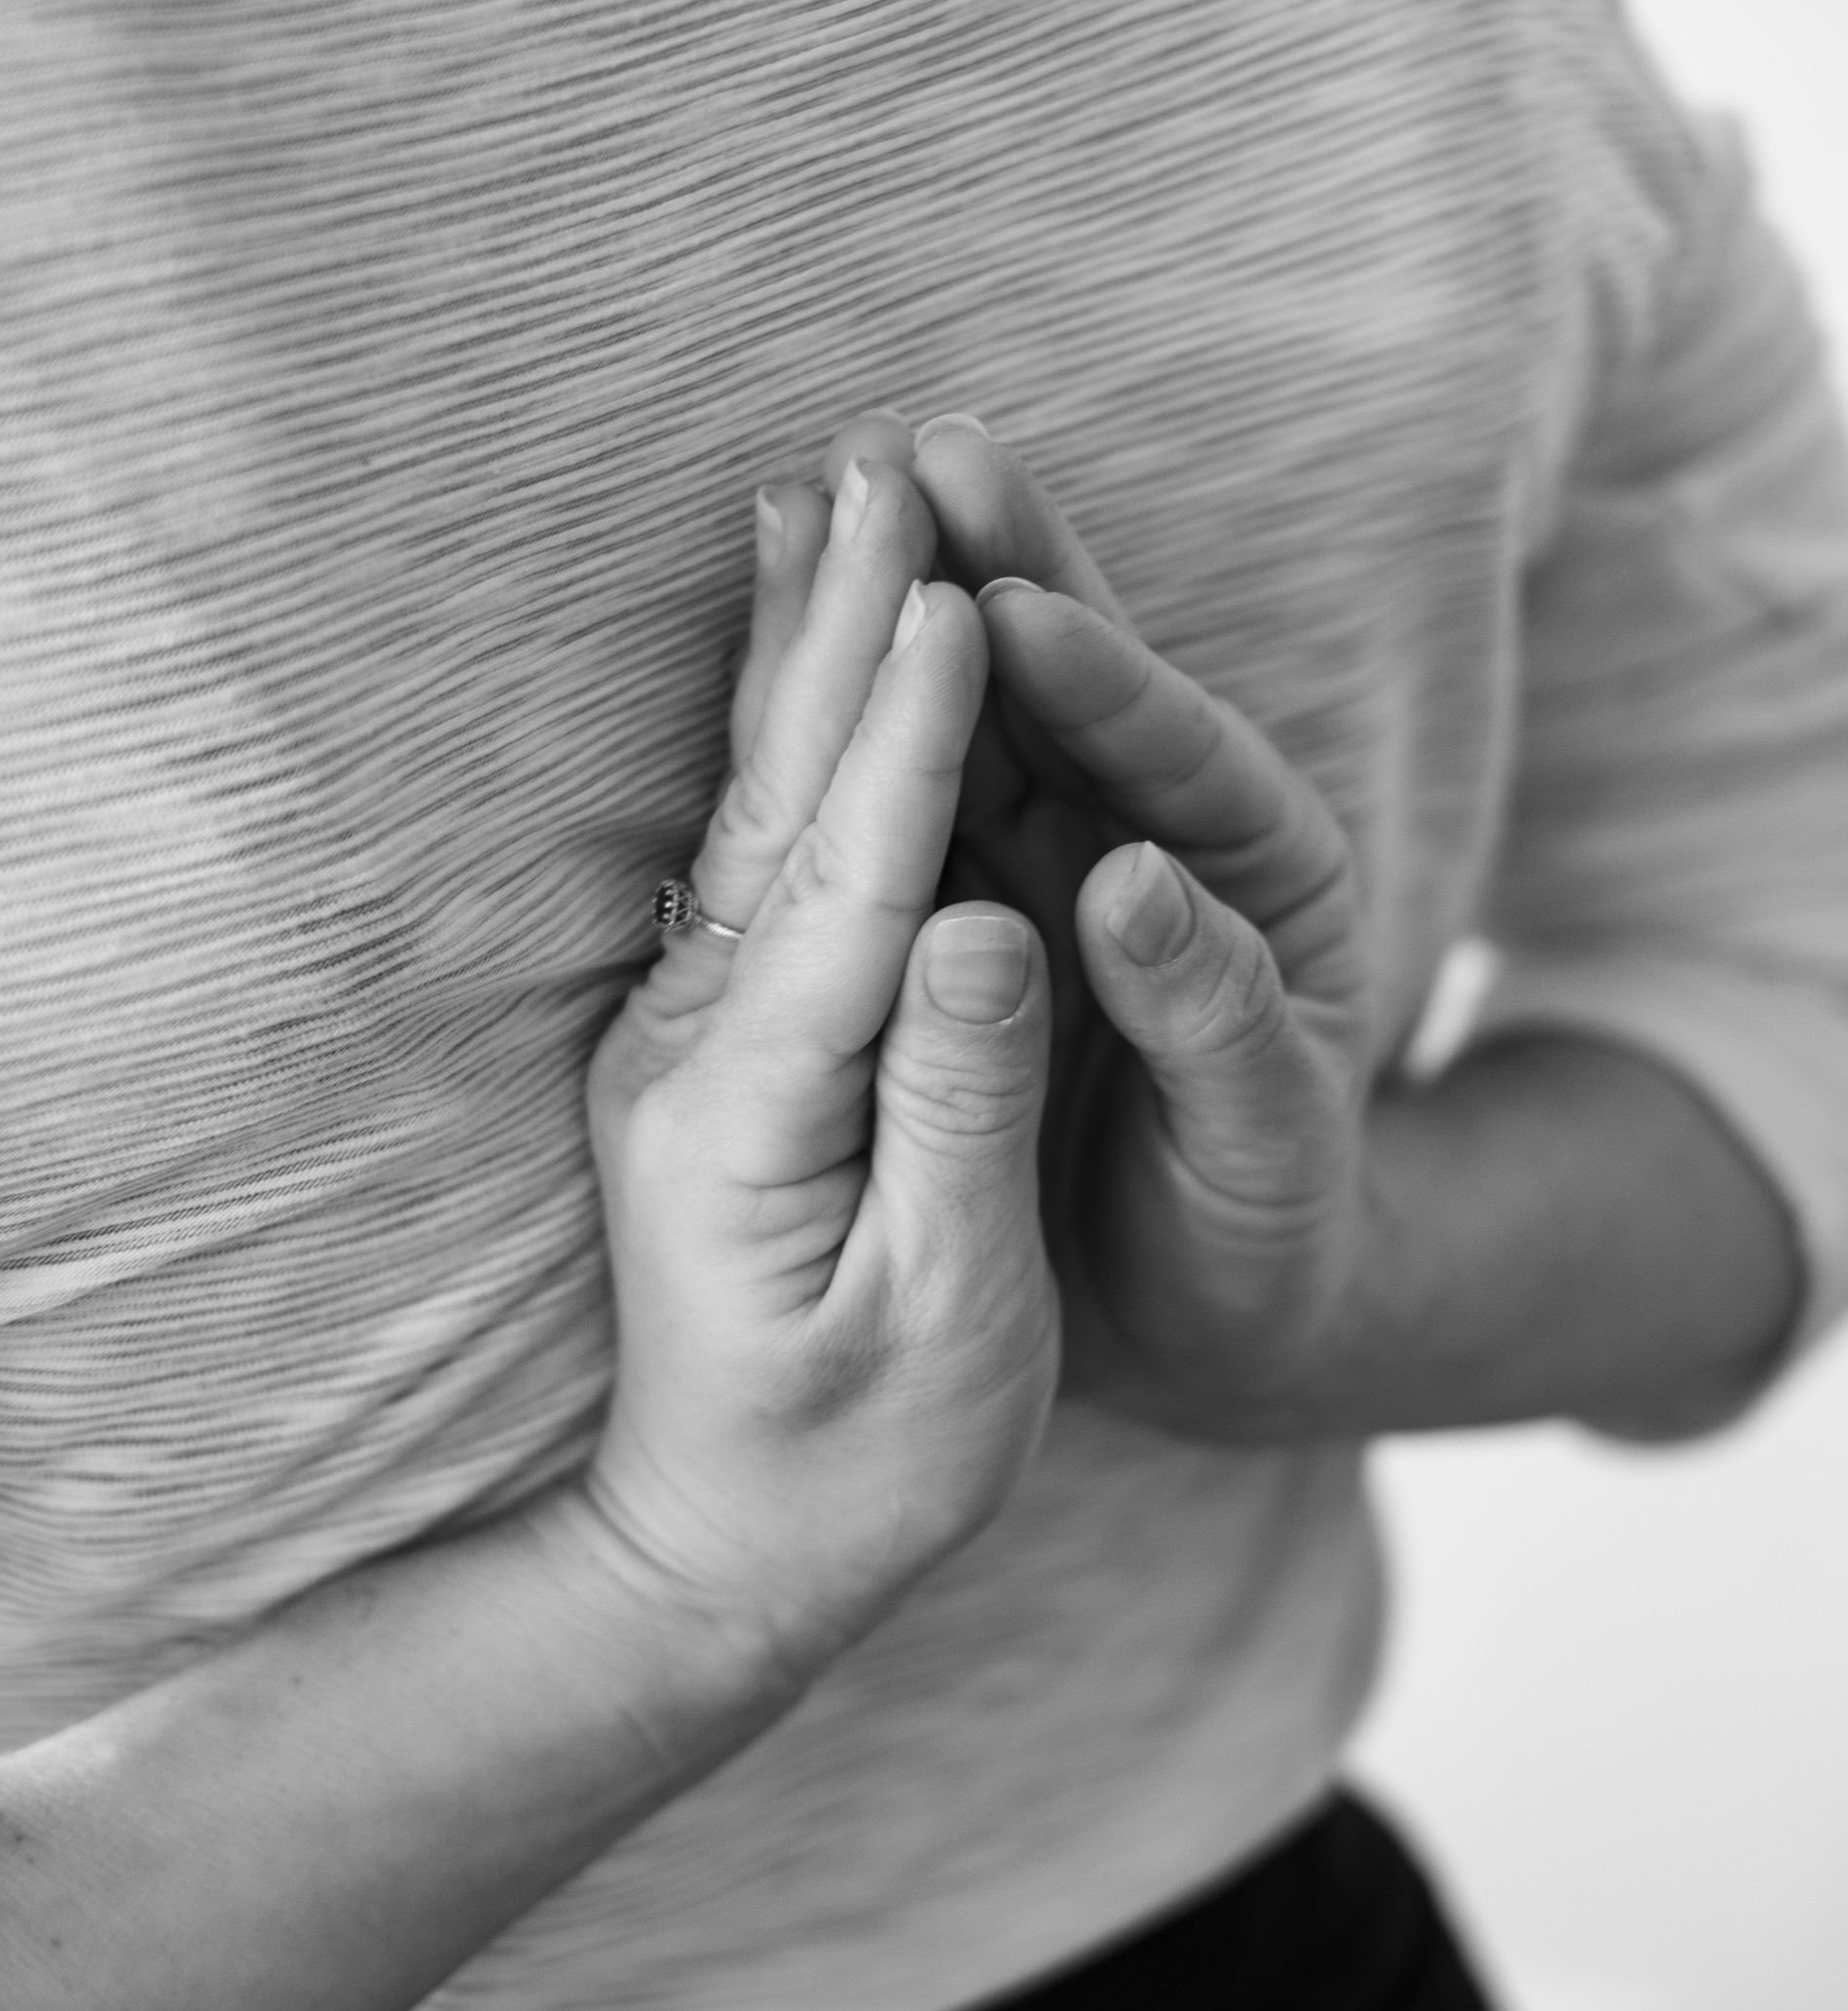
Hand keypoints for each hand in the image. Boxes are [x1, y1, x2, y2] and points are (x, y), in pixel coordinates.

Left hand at [580, 450, 1059, 1697]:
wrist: (713, 1550)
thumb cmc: (858, 1466)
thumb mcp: (944, 1321)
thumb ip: (960, 1111)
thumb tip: (999, 927)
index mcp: (761, 1111)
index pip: (856, 888)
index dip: (910, 740)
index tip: (956, 590)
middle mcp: (697, 1049)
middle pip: (783, 805)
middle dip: (841, 628)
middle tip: (889, 460)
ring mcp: (685, 1038)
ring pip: (752, 807)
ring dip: (791, 646)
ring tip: (820, 498)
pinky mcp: (703, 1043)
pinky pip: (746, 853)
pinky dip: (773, 735)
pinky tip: (783, 656)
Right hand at [909, 416, 1373, 1436]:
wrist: (1209, 1319)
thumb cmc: (1259, 1242)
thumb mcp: (1265, 1146)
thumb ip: (1215, 1018)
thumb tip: (1128, 883)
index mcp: (1264, 878)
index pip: (1185, 755)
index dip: (1099, 675)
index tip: (1008, 602)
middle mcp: (1161, 838)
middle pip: (1079, 684)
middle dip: (1003, 558)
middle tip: (912, 447)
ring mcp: (1062, 860)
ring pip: (981, 715)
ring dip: (909, 604)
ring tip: (828, 489)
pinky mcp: (980, 908)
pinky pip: (913, 795)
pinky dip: (855, 719)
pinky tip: (779, 636)